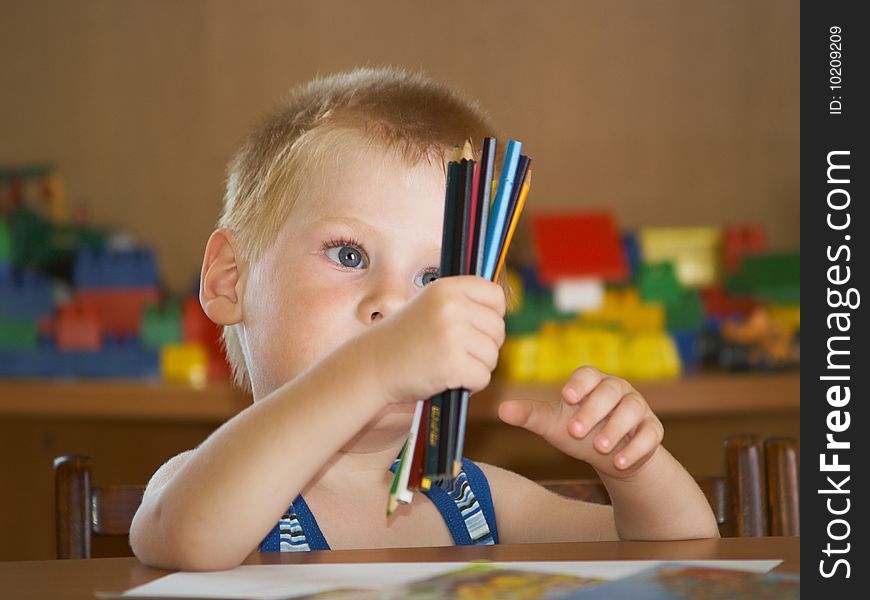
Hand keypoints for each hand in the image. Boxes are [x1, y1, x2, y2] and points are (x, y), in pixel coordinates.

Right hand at [363, 276, 505, 404]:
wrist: (373, 366)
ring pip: (492, 356)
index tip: (478, 328)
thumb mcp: (429, 305)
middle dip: (484, 347)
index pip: (495, 295)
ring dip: (477, 367)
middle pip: (498, 329)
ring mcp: (452, 334)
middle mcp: (451, 306)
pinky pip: (483, 377)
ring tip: (449, 366)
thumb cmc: (404, 339)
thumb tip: (502, 306)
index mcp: (447, 288)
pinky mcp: (453, 363)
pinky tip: (448, 380)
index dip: (493, 315)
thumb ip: (462, 303)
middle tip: (457, 354)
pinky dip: (471, 385)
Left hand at [498, 366, 663, 477]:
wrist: (611, 458)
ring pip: (632, 410)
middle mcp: (618, 390)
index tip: (566, 397)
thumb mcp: (554, 425)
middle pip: (610, 391)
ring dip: (616, 429)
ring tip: (600, 447)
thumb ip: (531, 415)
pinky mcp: (653, 430)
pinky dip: (636, 448)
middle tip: (576, 431)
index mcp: (592, 382)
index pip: (588, 373)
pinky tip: (619, 462)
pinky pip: (650, 435)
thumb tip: (501, 409)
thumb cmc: (580, 433)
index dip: (579, 383)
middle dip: (593, 410)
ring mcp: (638, 409)